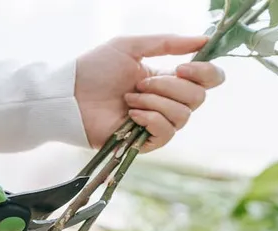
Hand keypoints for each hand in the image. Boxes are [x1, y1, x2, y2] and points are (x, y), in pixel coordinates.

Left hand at [75, 34, 225, 151]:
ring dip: (155, 102)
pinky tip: (131, 114)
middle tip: (140, 82)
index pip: (208, 80)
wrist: (70, 95)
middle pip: (198, 98)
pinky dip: (151, 118)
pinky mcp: (145, 142)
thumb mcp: (130, 47)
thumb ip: (167, 43)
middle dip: (170, 86)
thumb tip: (202, 40)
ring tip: (129, 98)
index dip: (205, 73)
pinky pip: (166, 132)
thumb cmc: (94, 69)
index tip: (183, 67)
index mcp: (168, 79)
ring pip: (183, 115)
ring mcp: (157, 123)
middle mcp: (167, 102)